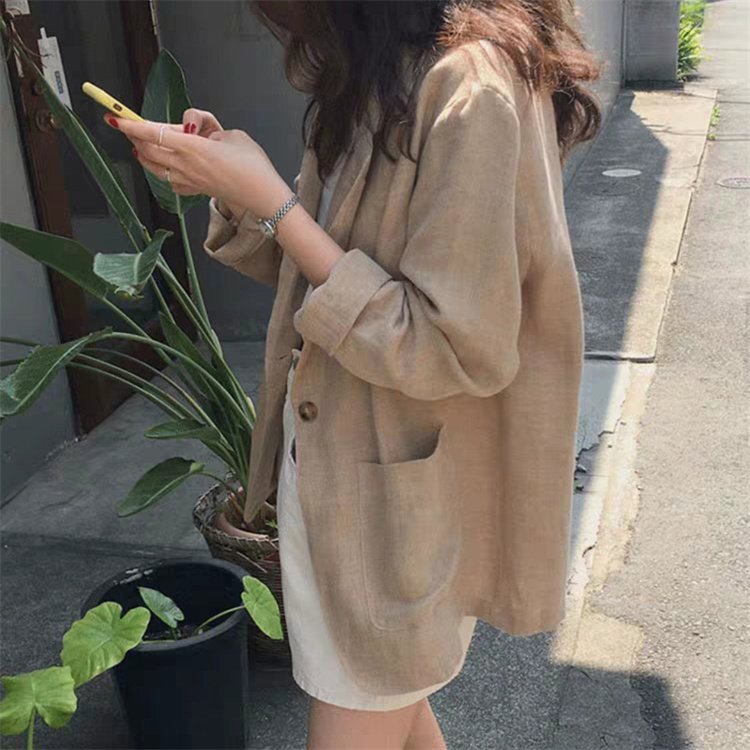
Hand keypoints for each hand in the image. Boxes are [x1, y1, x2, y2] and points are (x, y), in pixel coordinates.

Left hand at [104, 109, 292, 218]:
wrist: (264, 195)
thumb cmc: (253, 165)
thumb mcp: (232, 133)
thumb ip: (207, 125)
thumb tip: (192, 128)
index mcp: (194, 147)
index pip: (154, 133)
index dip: (132, 125)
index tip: (116, 118)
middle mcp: (187, 166)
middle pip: (149, 150)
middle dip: (135, 137)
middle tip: (128, 126)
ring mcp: (190, 181)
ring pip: (155, 167)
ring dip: (144, 155)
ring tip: (140, 147)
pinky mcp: (196, 191)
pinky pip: (170, 181)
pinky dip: (162, 173)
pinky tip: (164, 168)